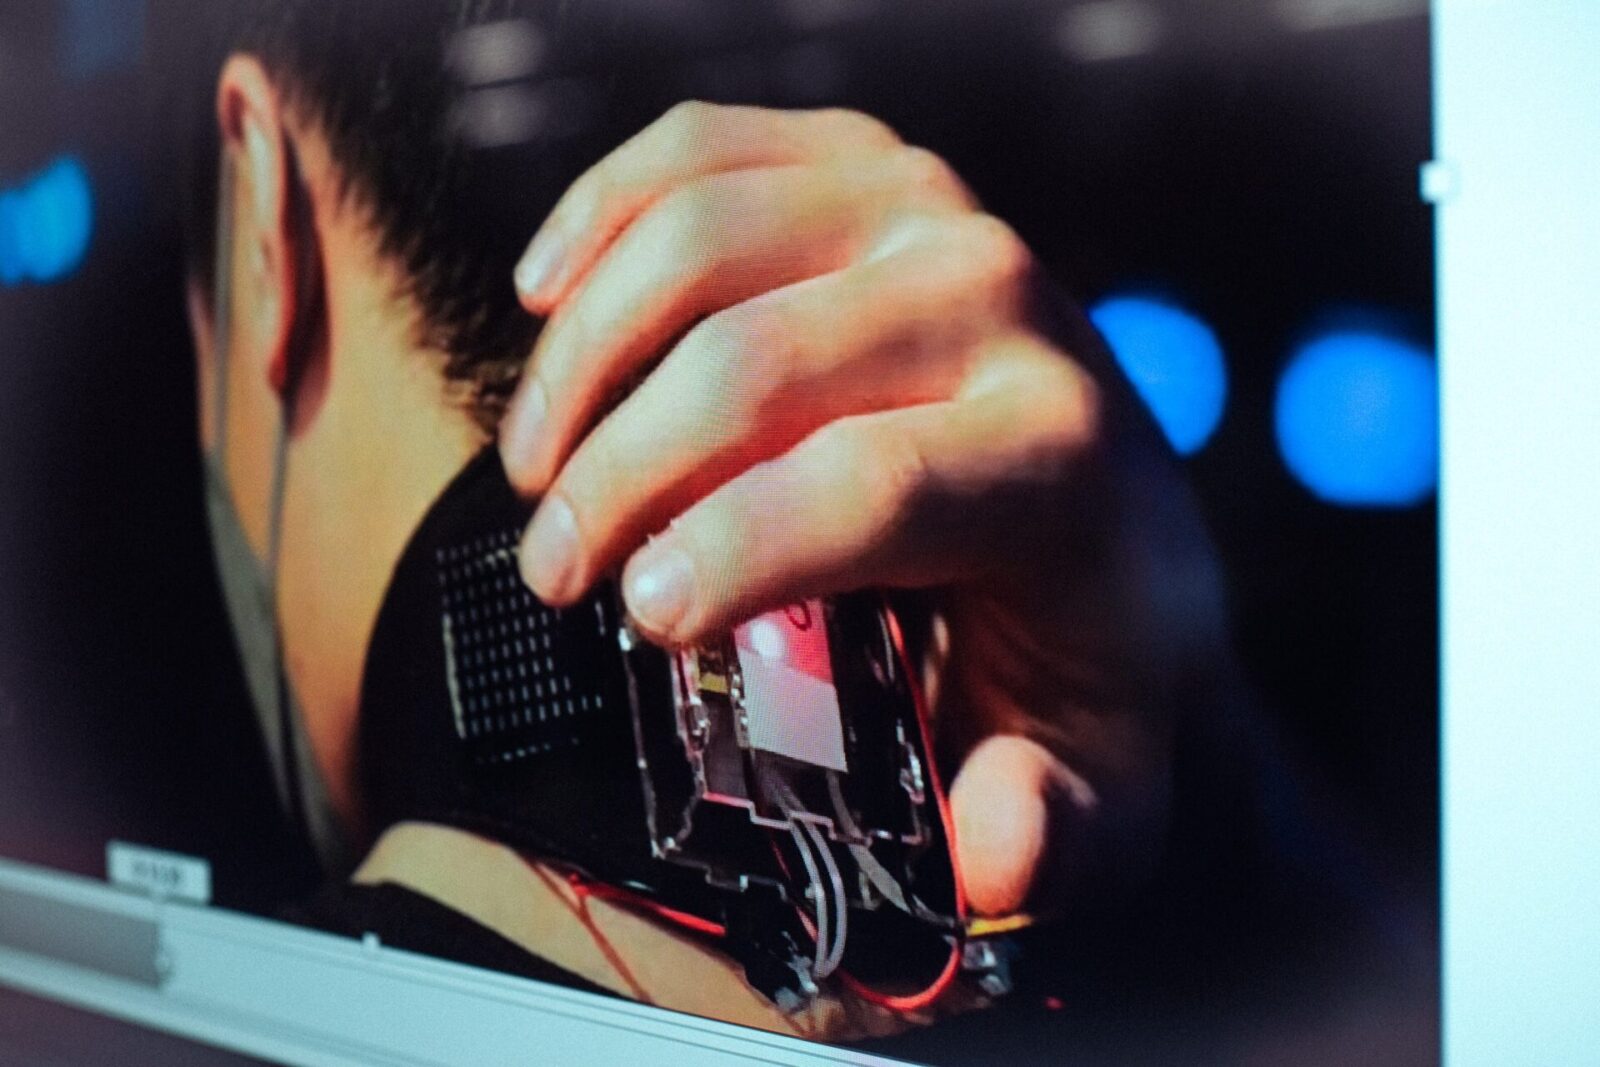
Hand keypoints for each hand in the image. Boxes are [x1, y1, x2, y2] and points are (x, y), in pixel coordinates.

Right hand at [499, 102, 1227, 916]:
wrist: (1110, 518)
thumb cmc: (1076, 655)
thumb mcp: (1096, 782)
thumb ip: (1058, 828)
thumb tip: (1000, 840)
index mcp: (1063, 457)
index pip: (869, 485)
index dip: (728, 551)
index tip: (636, 617)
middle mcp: (1005, 301)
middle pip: (755, 363)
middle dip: (618, 474)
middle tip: (556, 566)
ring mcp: (929, 211)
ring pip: (700, 240)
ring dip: (583, 357)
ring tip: (539, 460)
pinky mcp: (866, 168)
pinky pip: (699, 150)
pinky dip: (600, 215)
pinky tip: (547, 295)